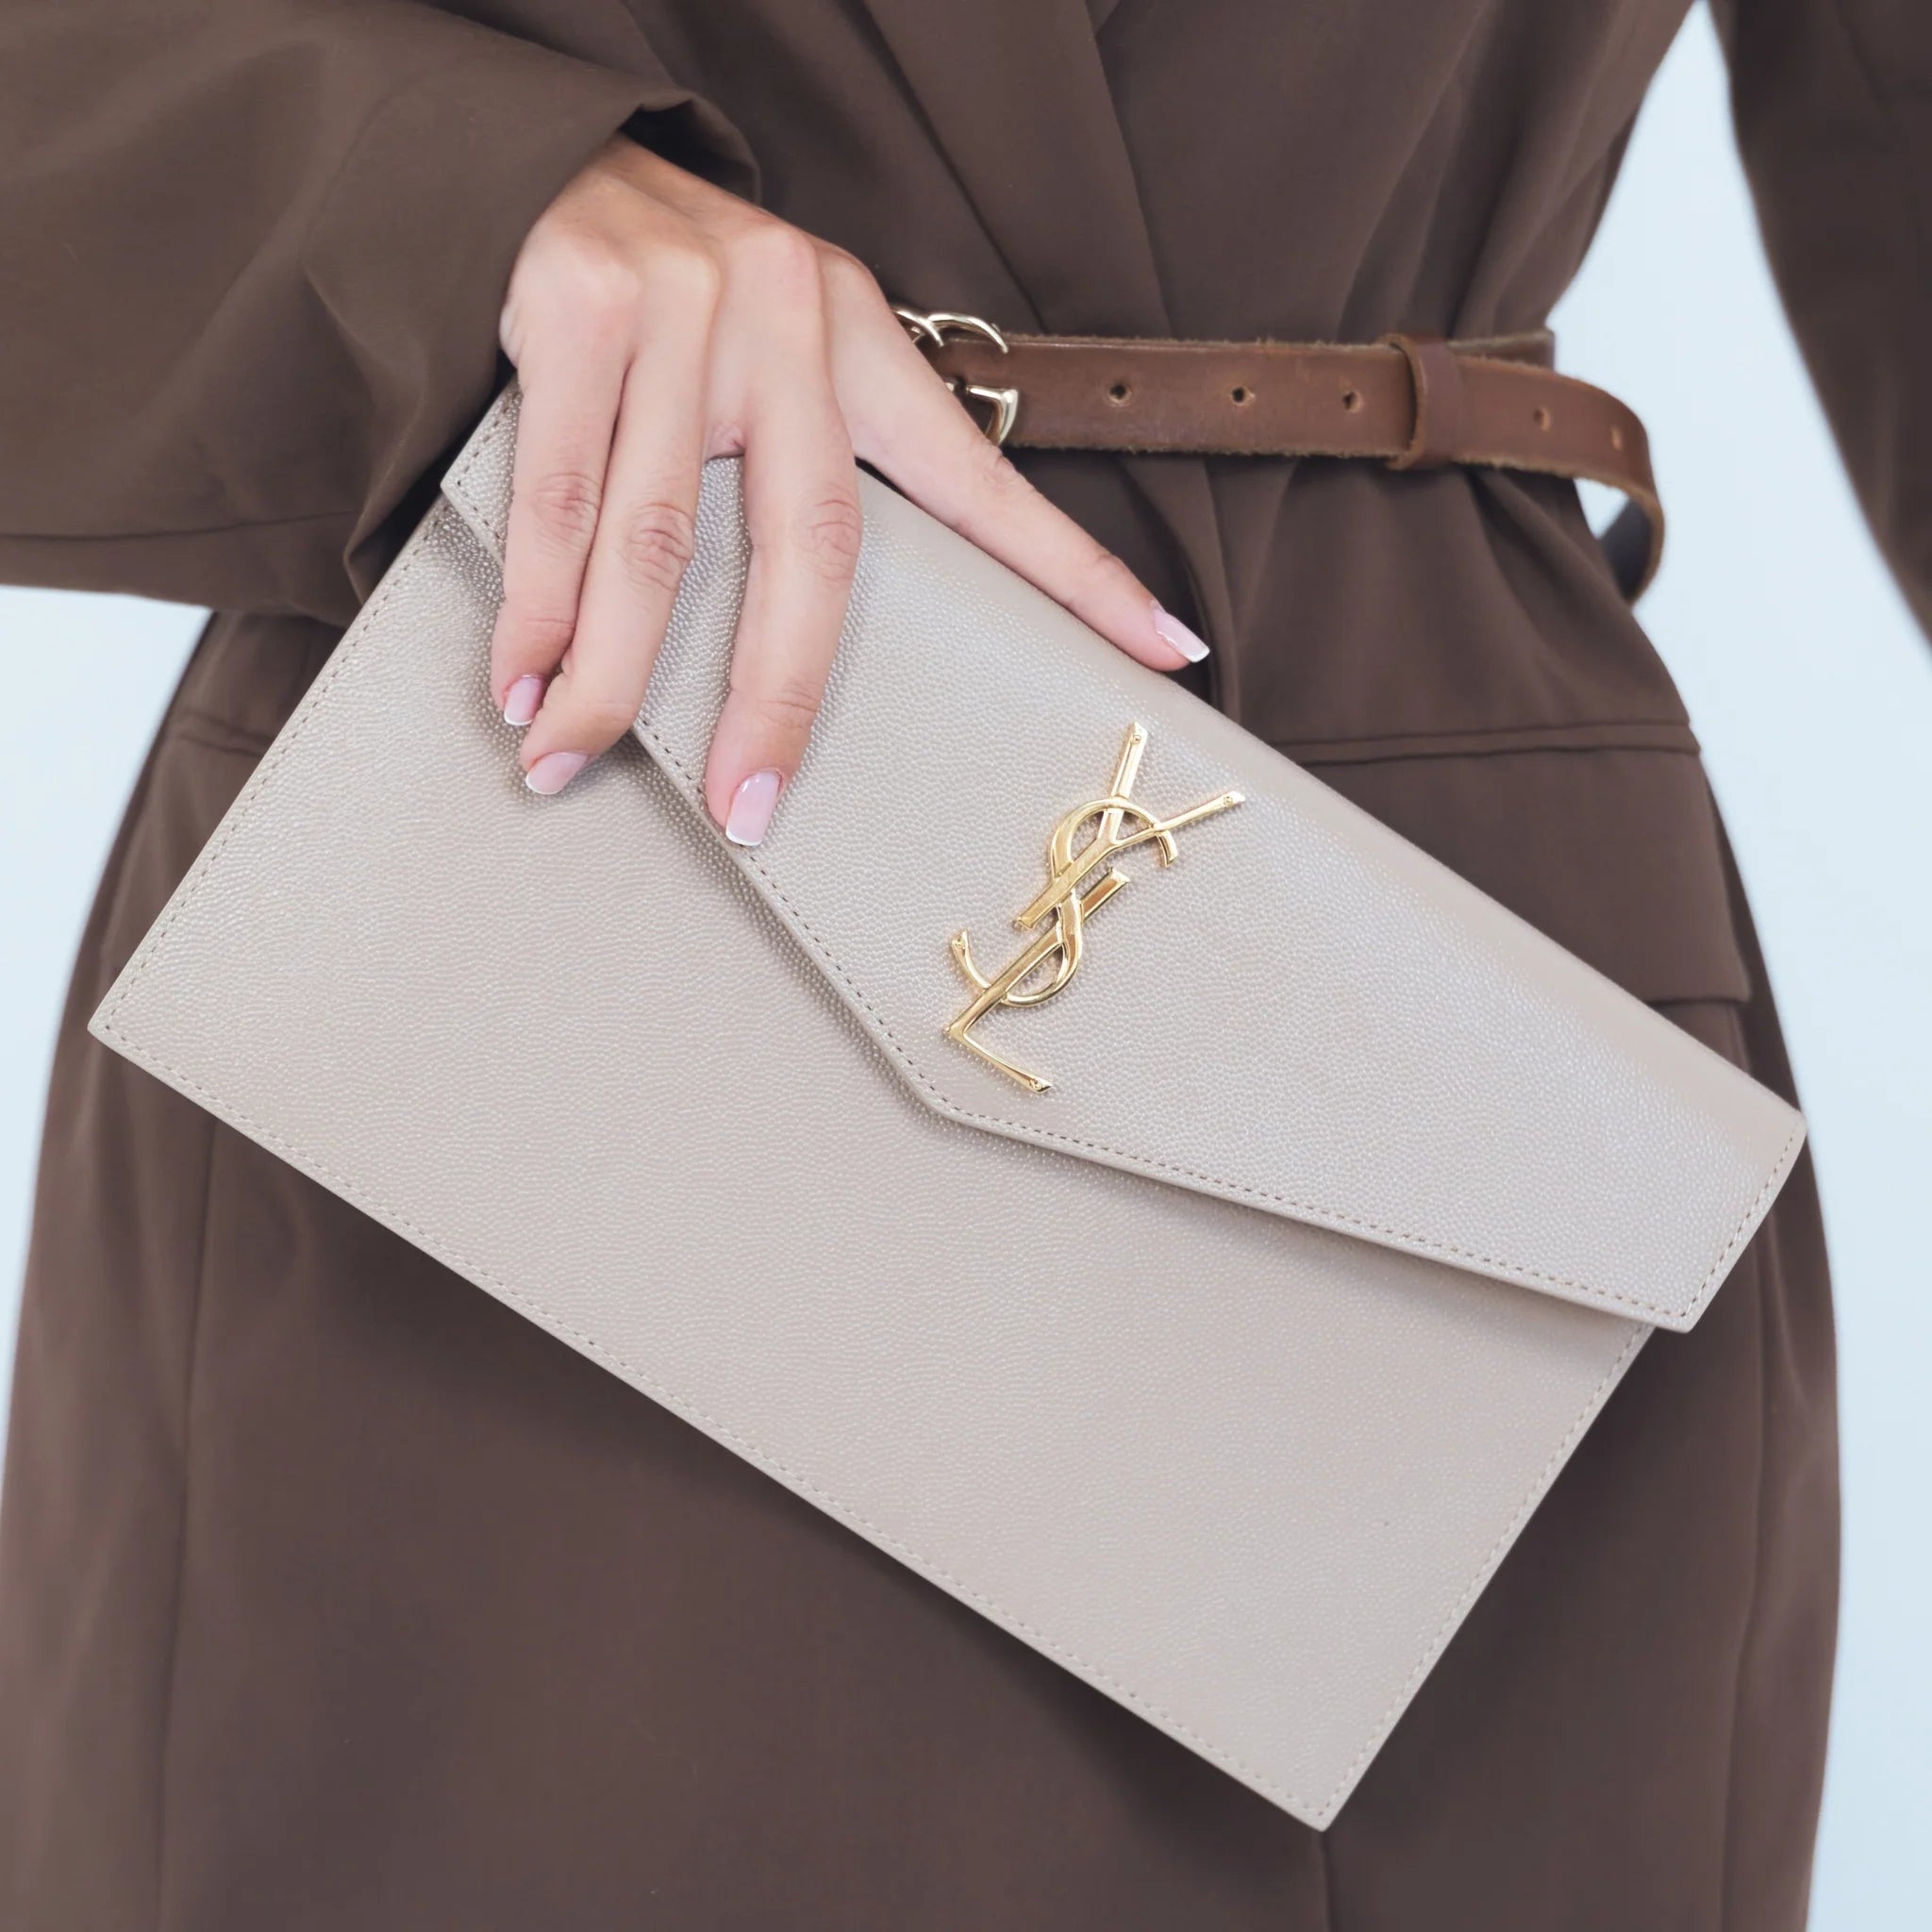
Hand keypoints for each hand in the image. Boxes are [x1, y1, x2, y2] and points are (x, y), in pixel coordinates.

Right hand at [491, 139, 1208, 840]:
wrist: (532, 163)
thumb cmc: (665, 300)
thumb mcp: (775, 356)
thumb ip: (810, 467)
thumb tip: (809, 640)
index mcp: (866, 345)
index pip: (984, 482)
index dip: (1079, 575)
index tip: (1171, 653)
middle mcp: (792, 321)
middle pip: (810, 553)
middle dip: (777, 702)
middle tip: (745, 810)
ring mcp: (687, 309)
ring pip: (657, 546)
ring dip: (610, 678)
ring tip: (567, 761)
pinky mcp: (577, 305)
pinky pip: (556, 501)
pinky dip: (535, 610)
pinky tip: (522, 681)